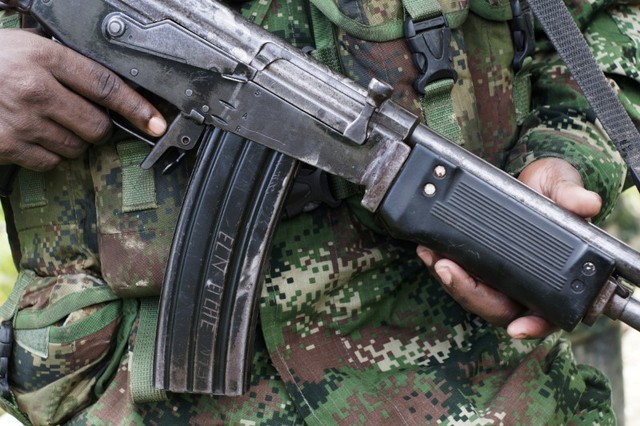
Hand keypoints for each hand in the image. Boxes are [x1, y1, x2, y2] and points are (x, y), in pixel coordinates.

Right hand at [0, 29, 166, 170]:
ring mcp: (20, 121)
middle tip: (84, 117)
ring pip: (76, 147)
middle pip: (97, 125)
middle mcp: (34, 89)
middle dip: (99, 127)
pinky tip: (32, 135)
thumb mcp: (23, 44)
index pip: (105, 85)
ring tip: (49, 122)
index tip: (156, 122)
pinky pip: (50, 162)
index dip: (137, 107)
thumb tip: (108, 85)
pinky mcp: (7, 147)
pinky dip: (48, 154)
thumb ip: (63, 61)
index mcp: (42, 57)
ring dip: (73, 141)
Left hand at [417, 158, 601, 338]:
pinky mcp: (479, 266)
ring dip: (450, 281)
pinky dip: (441, 267)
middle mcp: (525, 284)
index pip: (548, 313)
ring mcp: (500, 278)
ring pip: (473, 295)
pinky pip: (459, 276)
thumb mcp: (562, 186)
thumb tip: (585, 204)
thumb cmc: (552, 190)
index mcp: (556, 277)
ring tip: (432, 257)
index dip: (534, 325)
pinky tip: (427, 251)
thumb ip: (570, 195)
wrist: (529, 180)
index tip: (517, 329)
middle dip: (469, 293)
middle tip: (446, 269)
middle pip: (498, 307)